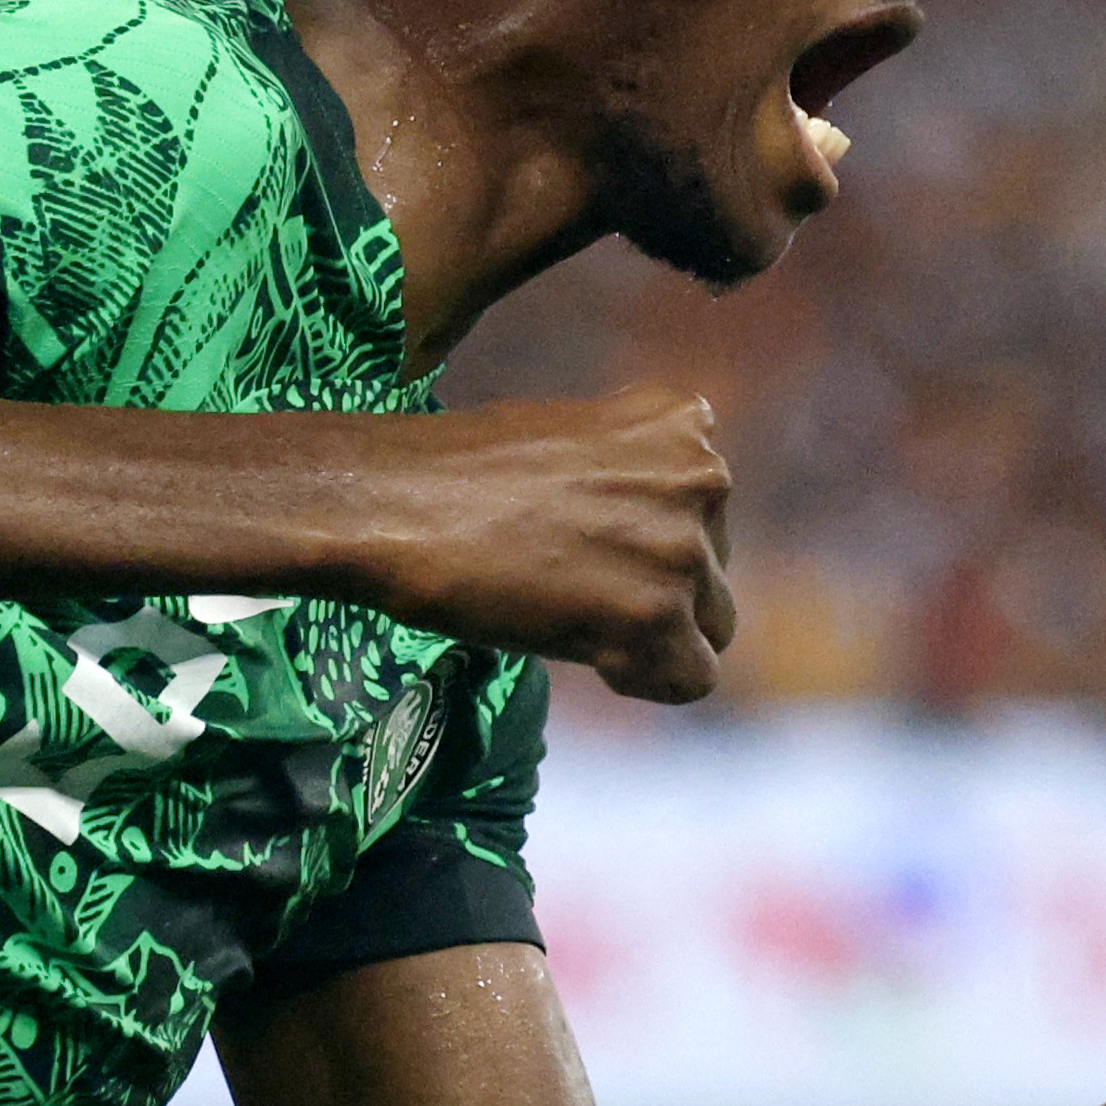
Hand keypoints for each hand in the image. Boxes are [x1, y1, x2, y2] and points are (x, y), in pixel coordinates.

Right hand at [354, 385, 736, 701]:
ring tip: (564, 610)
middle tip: (567, 586)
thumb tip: (660, 545)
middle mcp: (704, 478)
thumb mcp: (578, 447)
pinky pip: (689, 679)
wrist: (393, 504)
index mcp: (686, 427)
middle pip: (713, 577)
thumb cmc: (460, 476)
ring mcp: (684, 547)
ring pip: (707, 630)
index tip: (583, 548)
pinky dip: (640, 679)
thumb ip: (638, 483)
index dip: (644, 552)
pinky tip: (582, 648)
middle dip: (653, 595)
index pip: (707, 518)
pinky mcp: (655, 613)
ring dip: (645, 637)